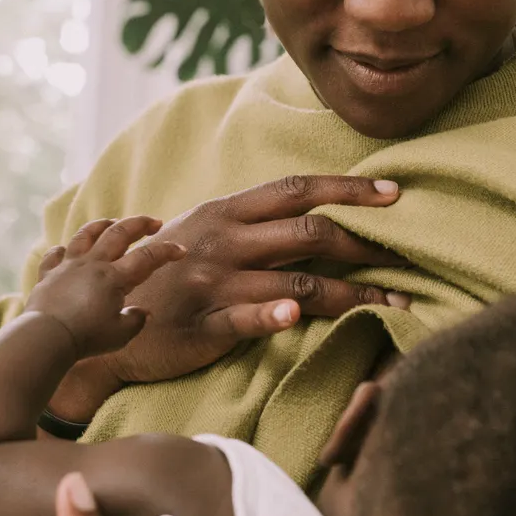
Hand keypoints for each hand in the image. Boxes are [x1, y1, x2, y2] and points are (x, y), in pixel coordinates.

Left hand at [23, 217, 185, 358]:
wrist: (47, 337)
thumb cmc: (86, 338)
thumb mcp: (120, 334)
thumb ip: (134, 320)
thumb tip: (142, 313)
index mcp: (114, 277)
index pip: (147, 258)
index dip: (166, 252)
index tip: (180, 250)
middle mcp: (92, 264)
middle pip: (119, 233)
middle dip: (139, 224)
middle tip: (153, 222)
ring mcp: (68, 266)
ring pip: (86, 234)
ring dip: (102, 225)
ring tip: (111, 222)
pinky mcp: (48, 274)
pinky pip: (55, 255)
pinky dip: (62, 250)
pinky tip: (66, 250)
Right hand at [55, 176, 412, 407]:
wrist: (103, 317)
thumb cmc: (165, 272)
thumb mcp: (203, 233)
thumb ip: (253, 224)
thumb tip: (313, 213)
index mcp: (227, 212)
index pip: (298, 190)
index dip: (350, 189)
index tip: (396, 193)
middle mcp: (225, 241)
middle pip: (310, 233)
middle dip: (369, 245)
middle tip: (413, 257)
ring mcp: (214, 283)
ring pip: (297, 280)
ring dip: (355, 293)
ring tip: (398, 303)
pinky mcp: (203, 326)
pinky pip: (244, 317)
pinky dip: (273, 313)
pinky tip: (299, 313)